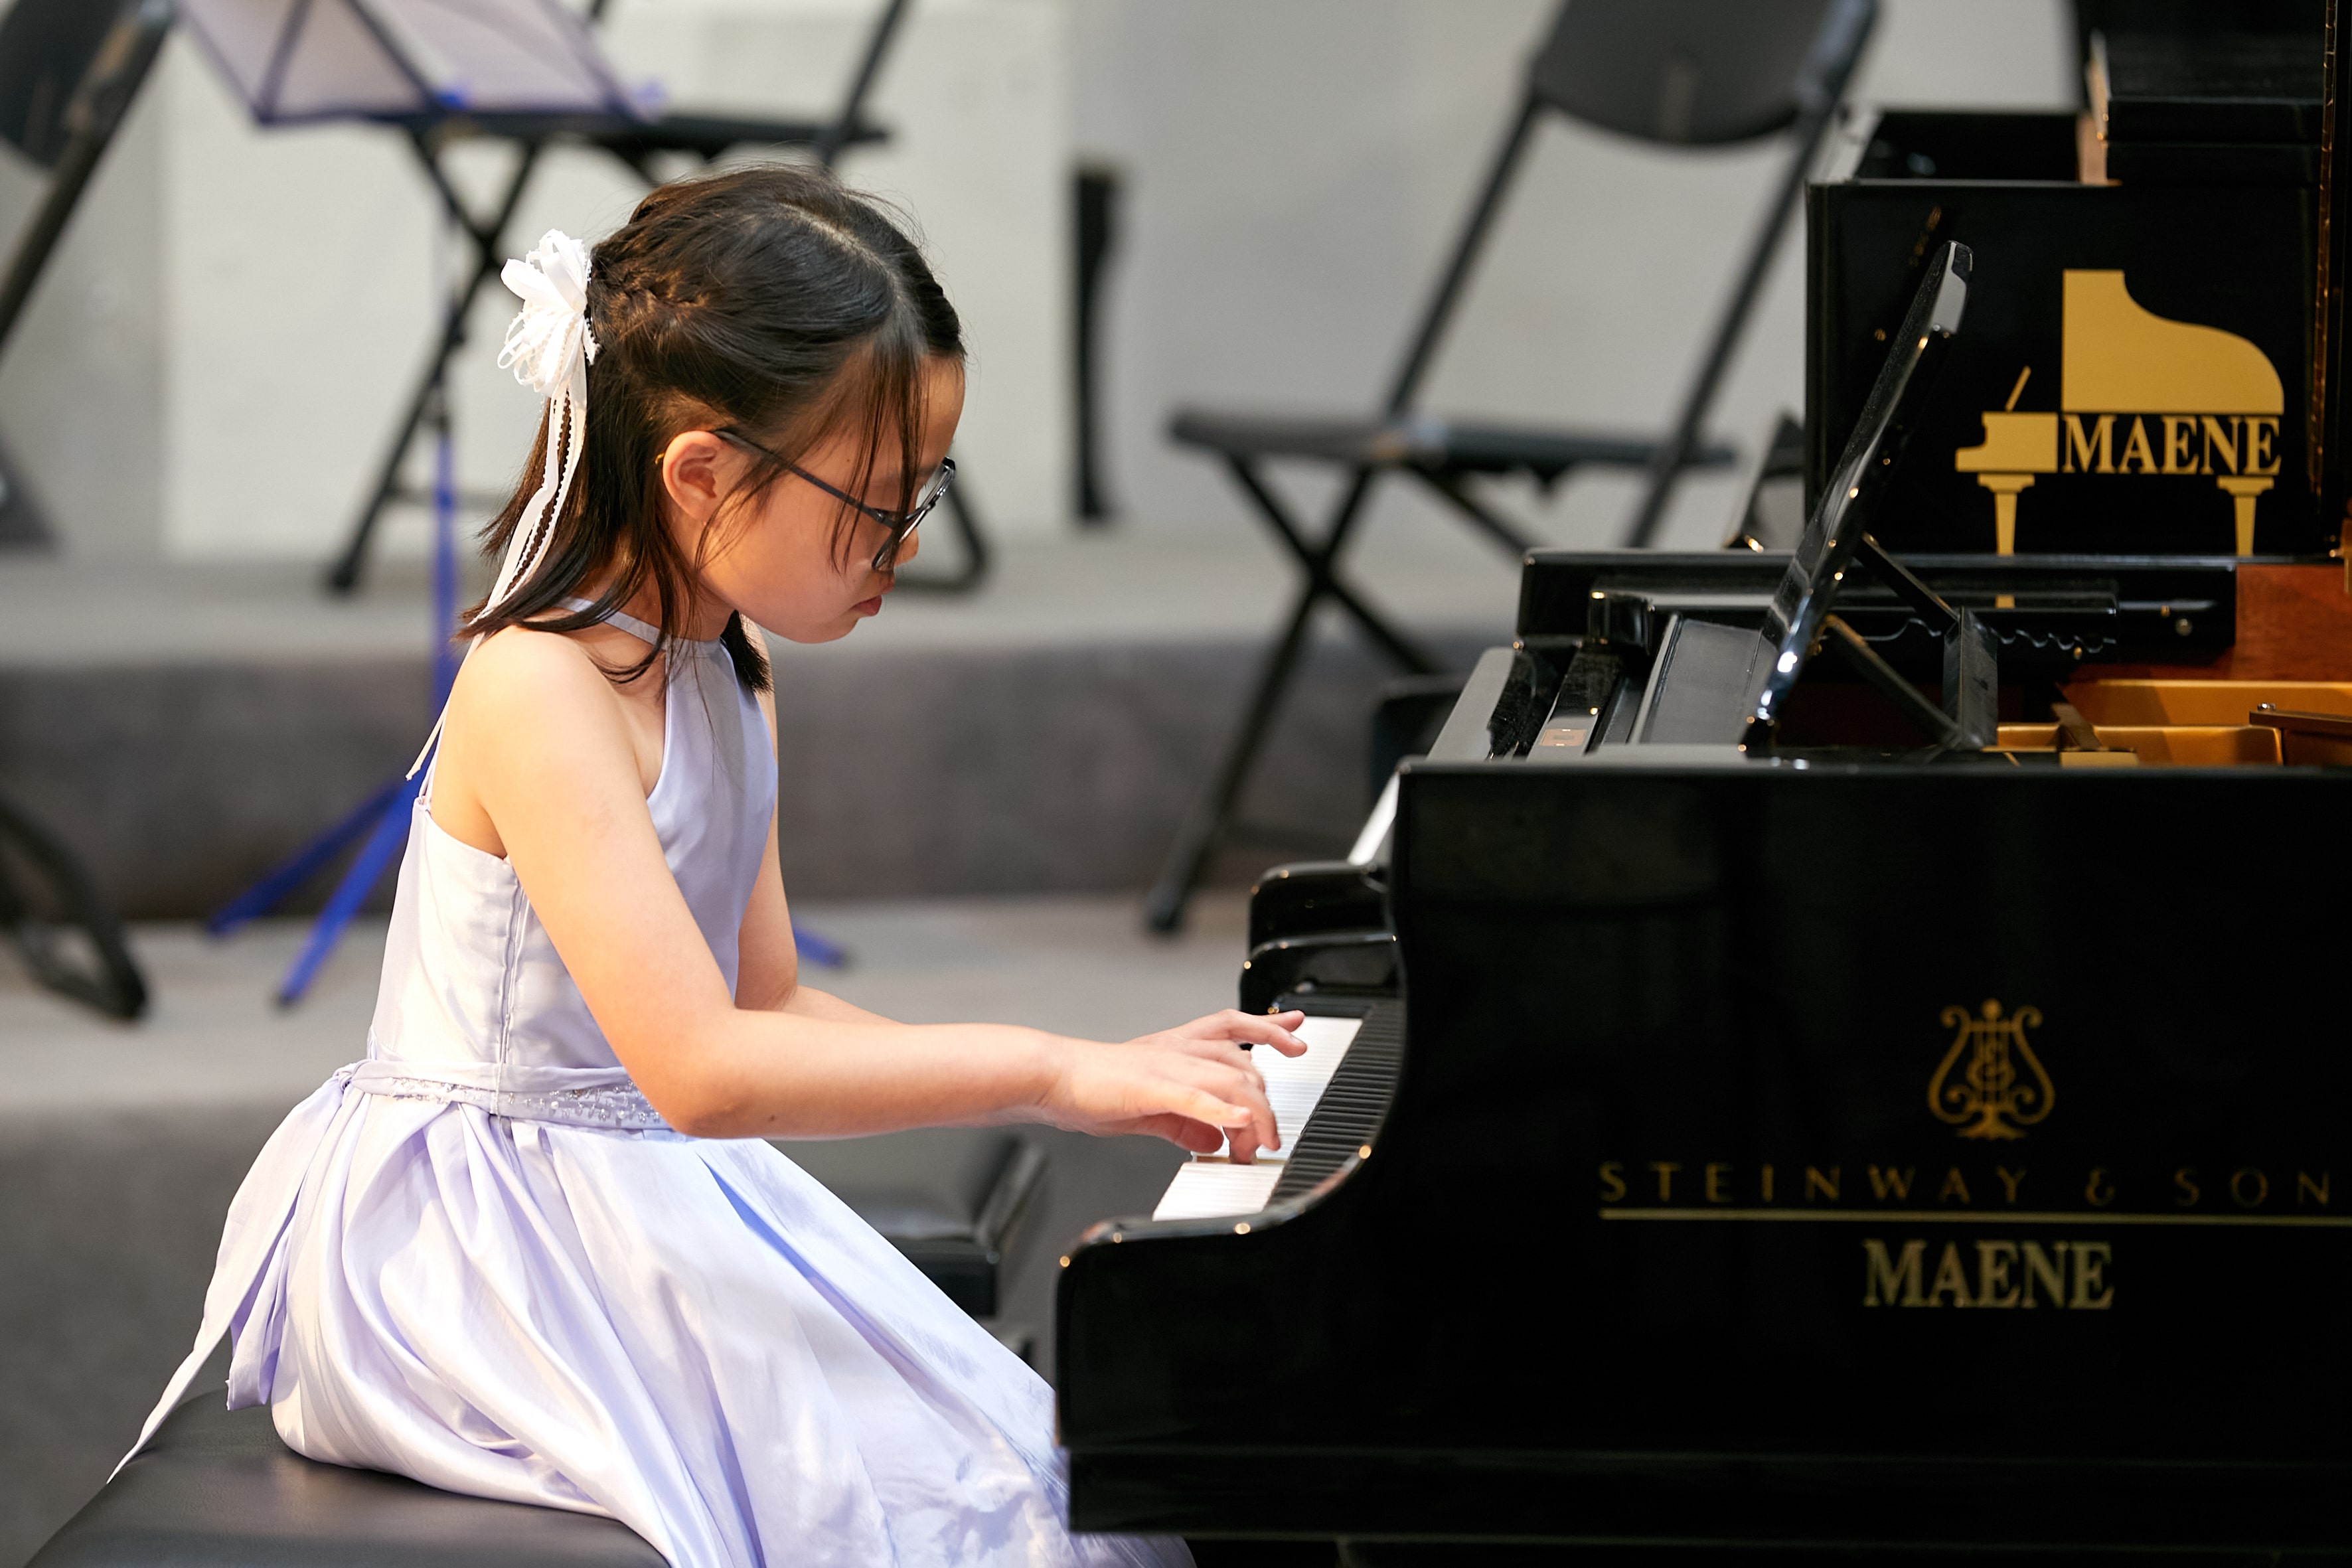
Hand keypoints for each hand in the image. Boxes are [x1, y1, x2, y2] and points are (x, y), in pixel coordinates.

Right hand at [1039, 1009, 1307, 1157]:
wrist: (1052, 1076)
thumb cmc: (1092, 1088)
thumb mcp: (1150, 1108)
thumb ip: (1186, 1123)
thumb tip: (1213, 1142)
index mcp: (1176, 1047)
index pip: (1234, 1026)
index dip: (1270, 1026)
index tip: (1296, 1031)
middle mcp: (1179, 1049)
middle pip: (1245, 1063)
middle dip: (1267, 1103)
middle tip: (1269, 1139)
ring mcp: (1168, 1065)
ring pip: (1230, 1078)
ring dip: (1255, 1114)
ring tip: (1262, 1143)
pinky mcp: (1152, 1087)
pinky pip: (1196, 1096)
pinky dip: (1222, 1109)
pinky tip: (1239, 1123)